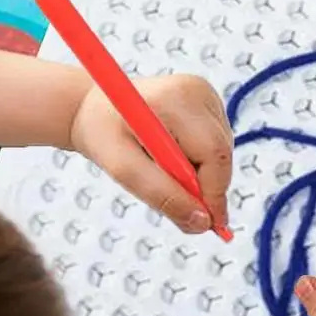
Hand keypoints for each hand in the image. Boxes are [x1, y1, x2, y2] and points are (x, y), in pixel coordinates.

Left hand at [69, 74, 232, 233]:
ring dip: (200, 174)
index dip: (214, 193)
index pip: (213, 153)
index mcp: (175, 99)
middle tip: (181, 206)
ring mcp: (207, 94)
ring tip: (163, 169)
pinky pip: (217, 146)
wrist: (94, 107)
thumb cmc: (103, 133)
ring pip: (222, 154)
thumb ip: (162, 196)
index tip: (209, 224)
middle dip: (205, 187)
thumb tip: (202, 223)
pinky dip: (200, 162)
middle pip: (221, 154)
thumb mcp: (122, 169)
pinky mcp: (210, 103)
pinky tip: (174, 156)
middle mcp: (198, 91)